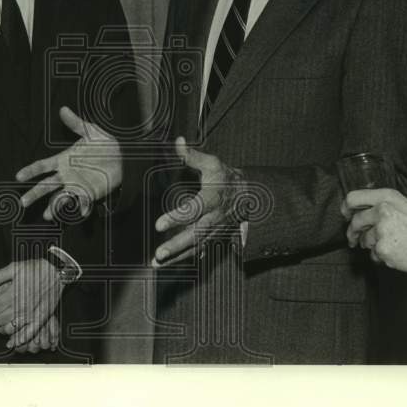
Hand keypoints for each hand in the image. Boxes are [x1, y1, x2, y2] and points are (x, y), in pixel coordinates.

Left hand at [0, 259, 64, 348]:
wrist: (57, 272)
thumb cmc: (37, 268)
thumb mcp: (15, 267)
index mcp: (12, 294)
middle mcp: (20, 306)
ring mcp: (30, 314)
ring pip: (9, 329)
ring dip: (2, 328)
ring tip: (1, 324)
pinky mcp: (40, 319)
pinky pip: (28, 334)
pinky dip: (18, 339)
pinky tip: (12, 342)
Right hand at [16, 106, 121, 220]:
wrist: (122, 158)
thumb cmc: (104, 145)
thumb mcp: (90, 132)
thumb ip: (76, 124)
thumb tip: (63, 109)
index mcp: (63, 160)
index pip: (42, 166)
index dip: (30, 171)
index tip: (18, 177)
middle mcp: (66, 175)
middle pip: (46, 186)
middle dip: (34, 193)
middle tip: (22, 202)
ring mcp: (76, 186)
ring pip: (60, 198)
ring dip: (53, 207)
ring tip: (47, 215)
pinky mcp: (89, 193)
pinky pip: (82, 203)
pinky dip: (81, 208)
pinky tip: (80, 212)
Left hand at [152, 136, 244, 267]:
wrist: (248, 196)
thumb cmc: (226, 178)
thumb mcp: (213, 164)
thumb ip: (193, 156)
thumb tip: (178, 142)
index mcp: (212, 198)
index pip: (193, 210)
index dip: (176, 218)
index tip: (158, 225)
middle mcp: (214, 218)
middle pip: (195, 235)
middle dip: (177, 245)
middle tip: (159, 253)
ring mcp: (215, 230)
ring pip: (196, 247)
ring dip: (177, 257)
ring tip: (157, 264)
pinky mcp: (213, 237)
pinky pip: (198, 251)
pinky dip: (183, 259)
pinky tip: (168, 265)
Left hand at [342, 188, 406, 274]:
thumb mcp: (404, 206)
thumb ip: (383, 206)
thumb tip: (361, 213)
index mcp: (387, 197)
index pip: (353, 198)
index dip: (345, 208)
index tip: (346, 215)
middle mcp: (382, 211)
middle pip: (355, 221)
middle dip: (352, 232)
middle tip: (354, 239)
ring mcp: (381, 230)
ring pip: (364, 240)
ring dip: (371, 245)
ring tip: (391, 245)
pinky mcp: (383, 249)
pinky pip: (373, 255)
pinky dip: (382, 257)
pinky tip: (397, 253)